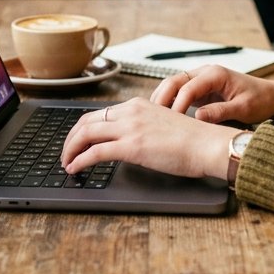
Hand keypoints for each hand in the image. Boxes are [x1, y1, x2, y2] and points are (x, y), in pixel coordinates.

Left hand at [60, 98, 232, 179]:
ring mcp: (130, 128)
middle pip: (87, 121)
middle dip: (70, 138)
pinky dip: (80, 160)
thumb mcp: (162, 124)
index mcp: (138, 105)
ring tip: (66, 163)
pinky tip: (75, 168)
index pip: (100, 113)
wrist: (208, 144)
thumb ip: (143, 127)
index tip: (77, 141)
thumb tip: (128, 141)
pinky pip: (95, 151)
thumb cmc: (192, 140)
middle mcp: (131, 112)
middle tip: (66, 153)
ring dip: (70, 150)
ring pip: (86, 133)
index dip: (83, 129)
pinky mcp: (132, 146)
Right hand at [151, 66, 273, 125]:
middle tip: (153, 120)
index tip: (170, 122)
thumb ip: (221, 112)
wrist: (271, 97)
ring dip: (162, 100)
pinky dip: (169, 102)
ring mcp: (201, 80)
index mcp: (215, 74)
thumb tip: (197, 117)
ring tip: (153, 119)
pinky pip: (179, 93)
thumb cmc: (260, 101)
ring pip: (173, 86)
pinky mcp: (200, 90)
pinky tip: (163, 118)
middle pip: (174, 81)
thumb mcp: (243, 109)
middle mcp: (205, 73)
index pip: (188, 87)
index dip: (177, 104)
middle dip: (162, 99)